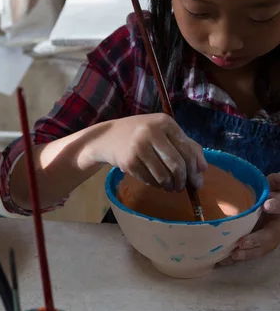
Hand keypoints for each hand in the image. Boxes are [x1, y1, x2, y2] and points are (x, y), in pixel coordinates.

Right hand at [88, 113, 206, 190]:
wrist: (107, 137)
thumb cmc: (140, 134)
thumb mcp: (163, 133)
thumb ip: (186, 145)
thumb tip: (202, 168)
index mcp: (165, 122)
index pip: (187, 150)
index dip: (194, 169)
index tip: (196, 181)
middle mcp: (151, 132)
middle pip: (177, 165)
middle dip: (183, 181)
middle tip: (182, 188)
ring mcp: (138, 147)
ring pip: (164, 175)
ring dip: (170, 186)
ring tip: (170, 187)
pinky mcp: (129, 162)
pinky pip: (150, 179)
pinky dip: (156, 185)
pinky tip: (156, 182)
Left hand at [219, 173, 279, 264]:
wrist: (273, 204)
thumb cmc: (273, 191)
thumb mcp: (277, 184)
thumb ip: (275, 182)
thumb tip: (269, 180)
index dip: (276, 206)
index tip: (267, 205)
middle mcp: (277, 227)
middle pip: (271, 236)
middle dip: (257, 240)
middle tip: (242, 242)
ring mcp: (270, 237)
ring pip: (262, 248)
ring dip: (248, 253)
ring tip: (234, 255)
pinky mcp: (259, 244)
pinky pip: (251, 252)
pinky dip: (238, 257)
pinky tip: (223, 260)